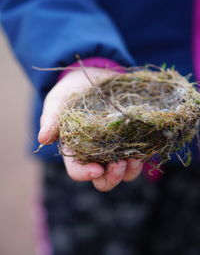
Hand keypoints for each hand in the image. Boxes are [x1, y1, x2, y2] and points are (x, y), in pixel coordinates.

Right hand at [38, 67, 142, 190]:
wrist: (91, 76)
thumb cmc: (71, 92)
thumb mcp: (57, 102)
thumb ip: (51, 119)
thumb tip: (42, 138)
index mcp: (75, 149)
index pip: (77, 171)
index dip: (85, 174)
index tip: (96, 170)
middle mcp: (95, 153)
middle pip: (103, 179)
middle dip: (111, 178)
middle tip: (118, 165)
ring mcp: (113, 147)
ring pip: (123, 172)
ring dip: (129, 171)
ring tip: (134, 158)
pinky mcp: (129, 138)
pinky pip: (137, 156)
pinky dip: (141, 157)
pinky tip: (143, 149)